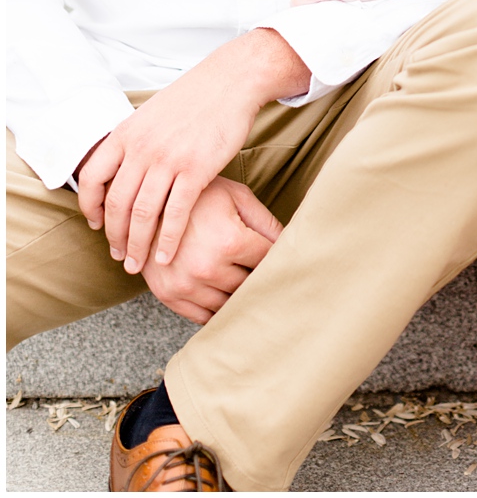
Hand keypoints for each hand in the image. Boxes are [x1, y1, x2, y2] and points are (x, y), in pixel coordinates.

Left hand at [76, 28, 306, 275]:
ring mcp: (168, 159)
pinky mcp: (197, 169)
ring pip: (142, 213)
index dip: (90, 207)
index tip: (97, 225)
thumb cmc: (197, 97)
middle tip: (119, 255)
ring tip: (138, 262)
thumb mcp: (152, 113)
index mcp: (125, 134)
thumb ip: (134, 140)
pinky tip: (167, 254)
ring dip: (137, 244)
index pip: (92, 179)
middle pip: (116, 203)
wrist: (233, 80)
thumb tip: (124, 167)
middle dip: (114, 236)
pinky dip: (168, 238)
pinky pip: (175, 212)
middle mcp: (141, 148)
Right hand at [140, 177, 280, 324]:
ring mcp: (186, 285)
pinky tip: (226, 298)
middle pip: (251, 285)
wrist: (146, 202)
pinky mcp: (168, 295)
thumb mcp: (238, 198)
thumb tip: (293, 244)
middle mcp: (208, 268)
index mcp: (230, 242)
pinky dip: (218, 312)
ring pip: (230, 304)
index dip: (279, 258)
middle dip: (261, 278)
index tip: (286, 257)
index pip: (269, 262)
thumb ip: (266, 223)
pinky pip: (202, 317)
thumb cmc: (199, 196)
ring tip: (247, 282)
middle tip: (268, 272)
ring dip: (241, 296)